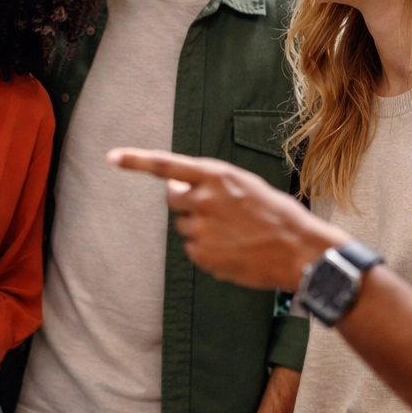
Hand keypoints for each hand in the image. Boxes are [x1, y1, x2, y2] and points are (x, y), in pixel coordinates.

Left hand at [107, 148, 345, 290]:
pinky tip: (234, 248)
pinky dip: (208, 249)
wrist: (299, 250)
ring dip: (200, 226)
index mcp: (216, 176)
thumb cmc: (276, 214)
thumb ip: (210, 182)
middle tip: (214, 209)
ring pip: (184, 226)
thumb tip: (175, 185)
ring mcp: (201, 229)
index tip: (112, 157)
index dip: (136, 161)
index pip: (166, 165)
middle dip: (185, 201)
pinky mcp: (203, 255)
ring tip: (235, 231)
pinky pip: (193, 248)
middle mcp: (203, 200)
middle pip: (172, 199)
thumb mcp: (245, 185)